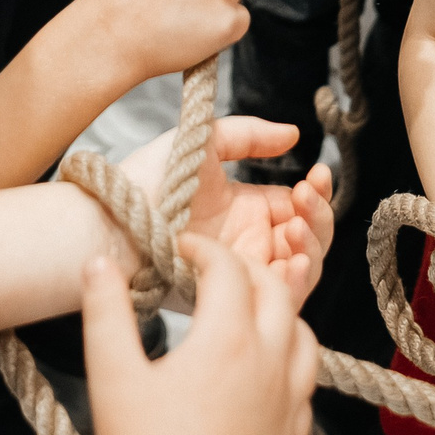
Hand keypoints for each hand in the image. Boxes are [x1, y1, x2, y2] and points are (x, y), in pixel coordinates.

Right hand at [83, 231, 319, 434]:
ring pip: (304, 334)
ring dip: (279, 310)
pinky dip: (291, 360)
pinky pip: (306, 383)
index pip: (228, 267)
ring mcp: (288, 402)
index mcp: (229, 338)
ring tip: (248, 312)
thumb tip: (99, 264)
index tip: (182, 246)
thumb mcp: (111, 375)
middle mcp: (270, 362)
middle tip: (214, 270)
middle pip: (276, 291)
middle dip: (246, 269)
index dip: (204, 247)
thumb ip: (105, 311)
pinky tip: (266, 373)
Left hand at [119, 115, 336, 308]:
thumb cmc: (150, 180)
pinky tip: (295, 261)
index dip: (317, 193)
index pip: (301, 206)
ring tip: (297, 228)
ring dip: (312, 248)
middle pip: (310, 239)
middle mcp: (251, 243)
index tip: (316, 174)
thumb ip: (248, 135)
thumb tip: (295, 134)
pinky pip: (279, 300)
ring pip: (303, 269)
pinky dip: (297, 283)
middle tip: (306, 198)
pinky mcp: (234, 300)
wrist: (115, 222)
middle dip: (319, 217)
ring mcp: (245, 274)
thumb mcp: (203, 143)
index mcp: (248, 209)